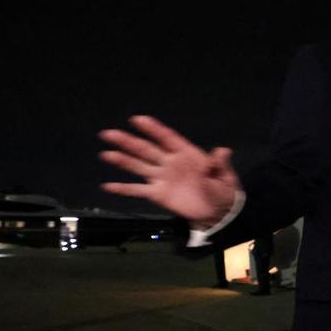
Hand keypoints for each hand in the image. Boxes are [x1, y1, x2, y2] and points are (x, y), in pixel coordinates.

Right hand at [98, 115, 240, 227]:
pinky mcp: (158, 194)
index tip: (137, 119)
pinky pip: (138, 190)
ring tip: (105, 154)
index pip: (167, 138)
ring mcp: (162, 178)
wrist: (218, 211)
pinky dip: (123, 189)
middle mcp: (170, 162)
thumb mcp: (226, 176)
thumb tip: (224, 151)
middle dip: (128, 141)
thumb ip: (220, 163)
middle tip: (108, 133)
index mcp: (186, 154)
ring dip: (122, 160)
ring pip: (139, 166)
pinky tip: (107, 186)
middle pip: (146, 149)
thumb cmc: (223, 189)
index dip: (153, 129)